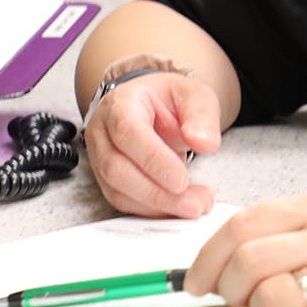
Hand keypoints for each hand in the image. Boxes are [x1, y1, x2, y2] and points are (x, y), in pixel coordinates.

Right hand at [84, 72, 223, 217]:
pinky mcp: (107, 180)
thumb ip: (202, 116)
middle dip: (156, 192)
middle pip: (117, 168)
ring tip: (194, 206)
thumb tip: (205, 143)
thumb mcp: (194, 95)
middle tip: (193, 204)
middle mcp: (103, 131)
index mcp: (121, 103)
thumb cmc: (169, 100)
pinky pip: (124, 201)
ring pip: (118, 190)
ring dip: (157, 205)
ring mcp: (100, 157)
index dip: (153, 159)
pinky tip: (179, 209)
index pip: (127, 131)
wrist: (153, 108)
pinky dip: (152, 211)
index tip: (181, 181)